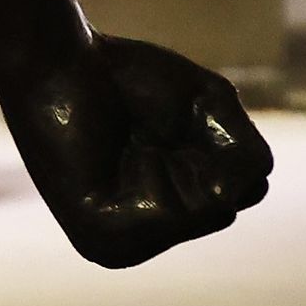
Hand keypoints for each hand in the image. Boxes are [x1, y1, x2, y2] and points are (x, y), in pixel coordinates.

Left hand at [0, 36, 272, 269]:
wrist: (59, 62)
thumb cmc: (131, 78)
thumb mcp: (211, 107)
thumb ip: (244, 153)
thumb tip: (230, 200)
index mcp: (173, 205)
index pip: (246, 189)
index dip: (225, 143)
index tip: (177, 120)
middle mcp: (148, 235)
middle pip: (230, 205)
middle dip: (208, 154)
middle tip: (150, 132)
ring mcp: (122, 243)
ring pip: (210, 213)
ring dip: (181, 164)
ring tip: (131, 146)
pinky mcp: (98, 238)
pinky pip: (169, 215)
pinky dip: (152, 172)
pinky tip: (115, 159)